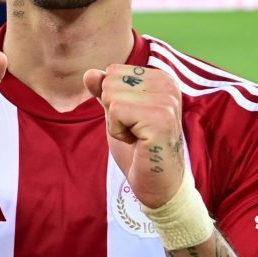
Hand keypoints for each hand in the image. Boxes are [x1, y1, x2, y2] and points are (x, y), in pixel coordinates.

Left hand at [83, 65, 183, 208]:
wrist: (158, 184)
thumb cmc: (139, 149)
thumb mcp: (117, 114)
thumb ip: (104, 92)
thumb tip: (89, 73)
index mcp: (161, 78)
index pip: (113, 72)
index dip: (114, 101)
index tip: (134, 120)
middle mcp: (168, 83)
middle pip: (110, 82)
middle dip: (113, 111)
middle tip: (135, 131)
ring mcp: (166, 100)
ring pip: (110, 96)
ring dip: (115, 123)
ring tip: (137, 137)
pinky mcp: (160, 118)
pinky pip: (116, 112)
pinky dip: (118, 132)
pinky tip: (137, 143)